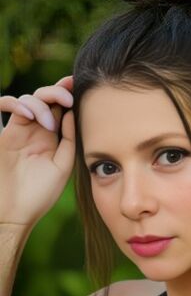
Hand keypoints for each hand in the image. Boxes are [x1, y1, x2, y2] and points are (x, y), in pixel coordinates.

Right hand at [0, 76, 74, 227]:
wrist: (15, 213)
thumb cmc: (40, 194)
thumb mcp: (62, 166)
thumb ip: (68, 140)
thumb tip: (72, 113)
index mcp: (52, 137)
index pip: (60, 107)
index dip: (67, 92)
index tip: (79, 83)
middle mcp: (36, 131)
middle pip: (44, 98)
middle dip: (56, 92)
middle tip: (68, 99)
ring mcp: (19, 131)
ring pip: (28, 100)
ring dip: (39, 104)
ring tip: (49, 123)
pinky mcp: (4, 135)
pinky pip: (5, 106)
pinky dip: (16, 103)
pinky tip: (27, 113)